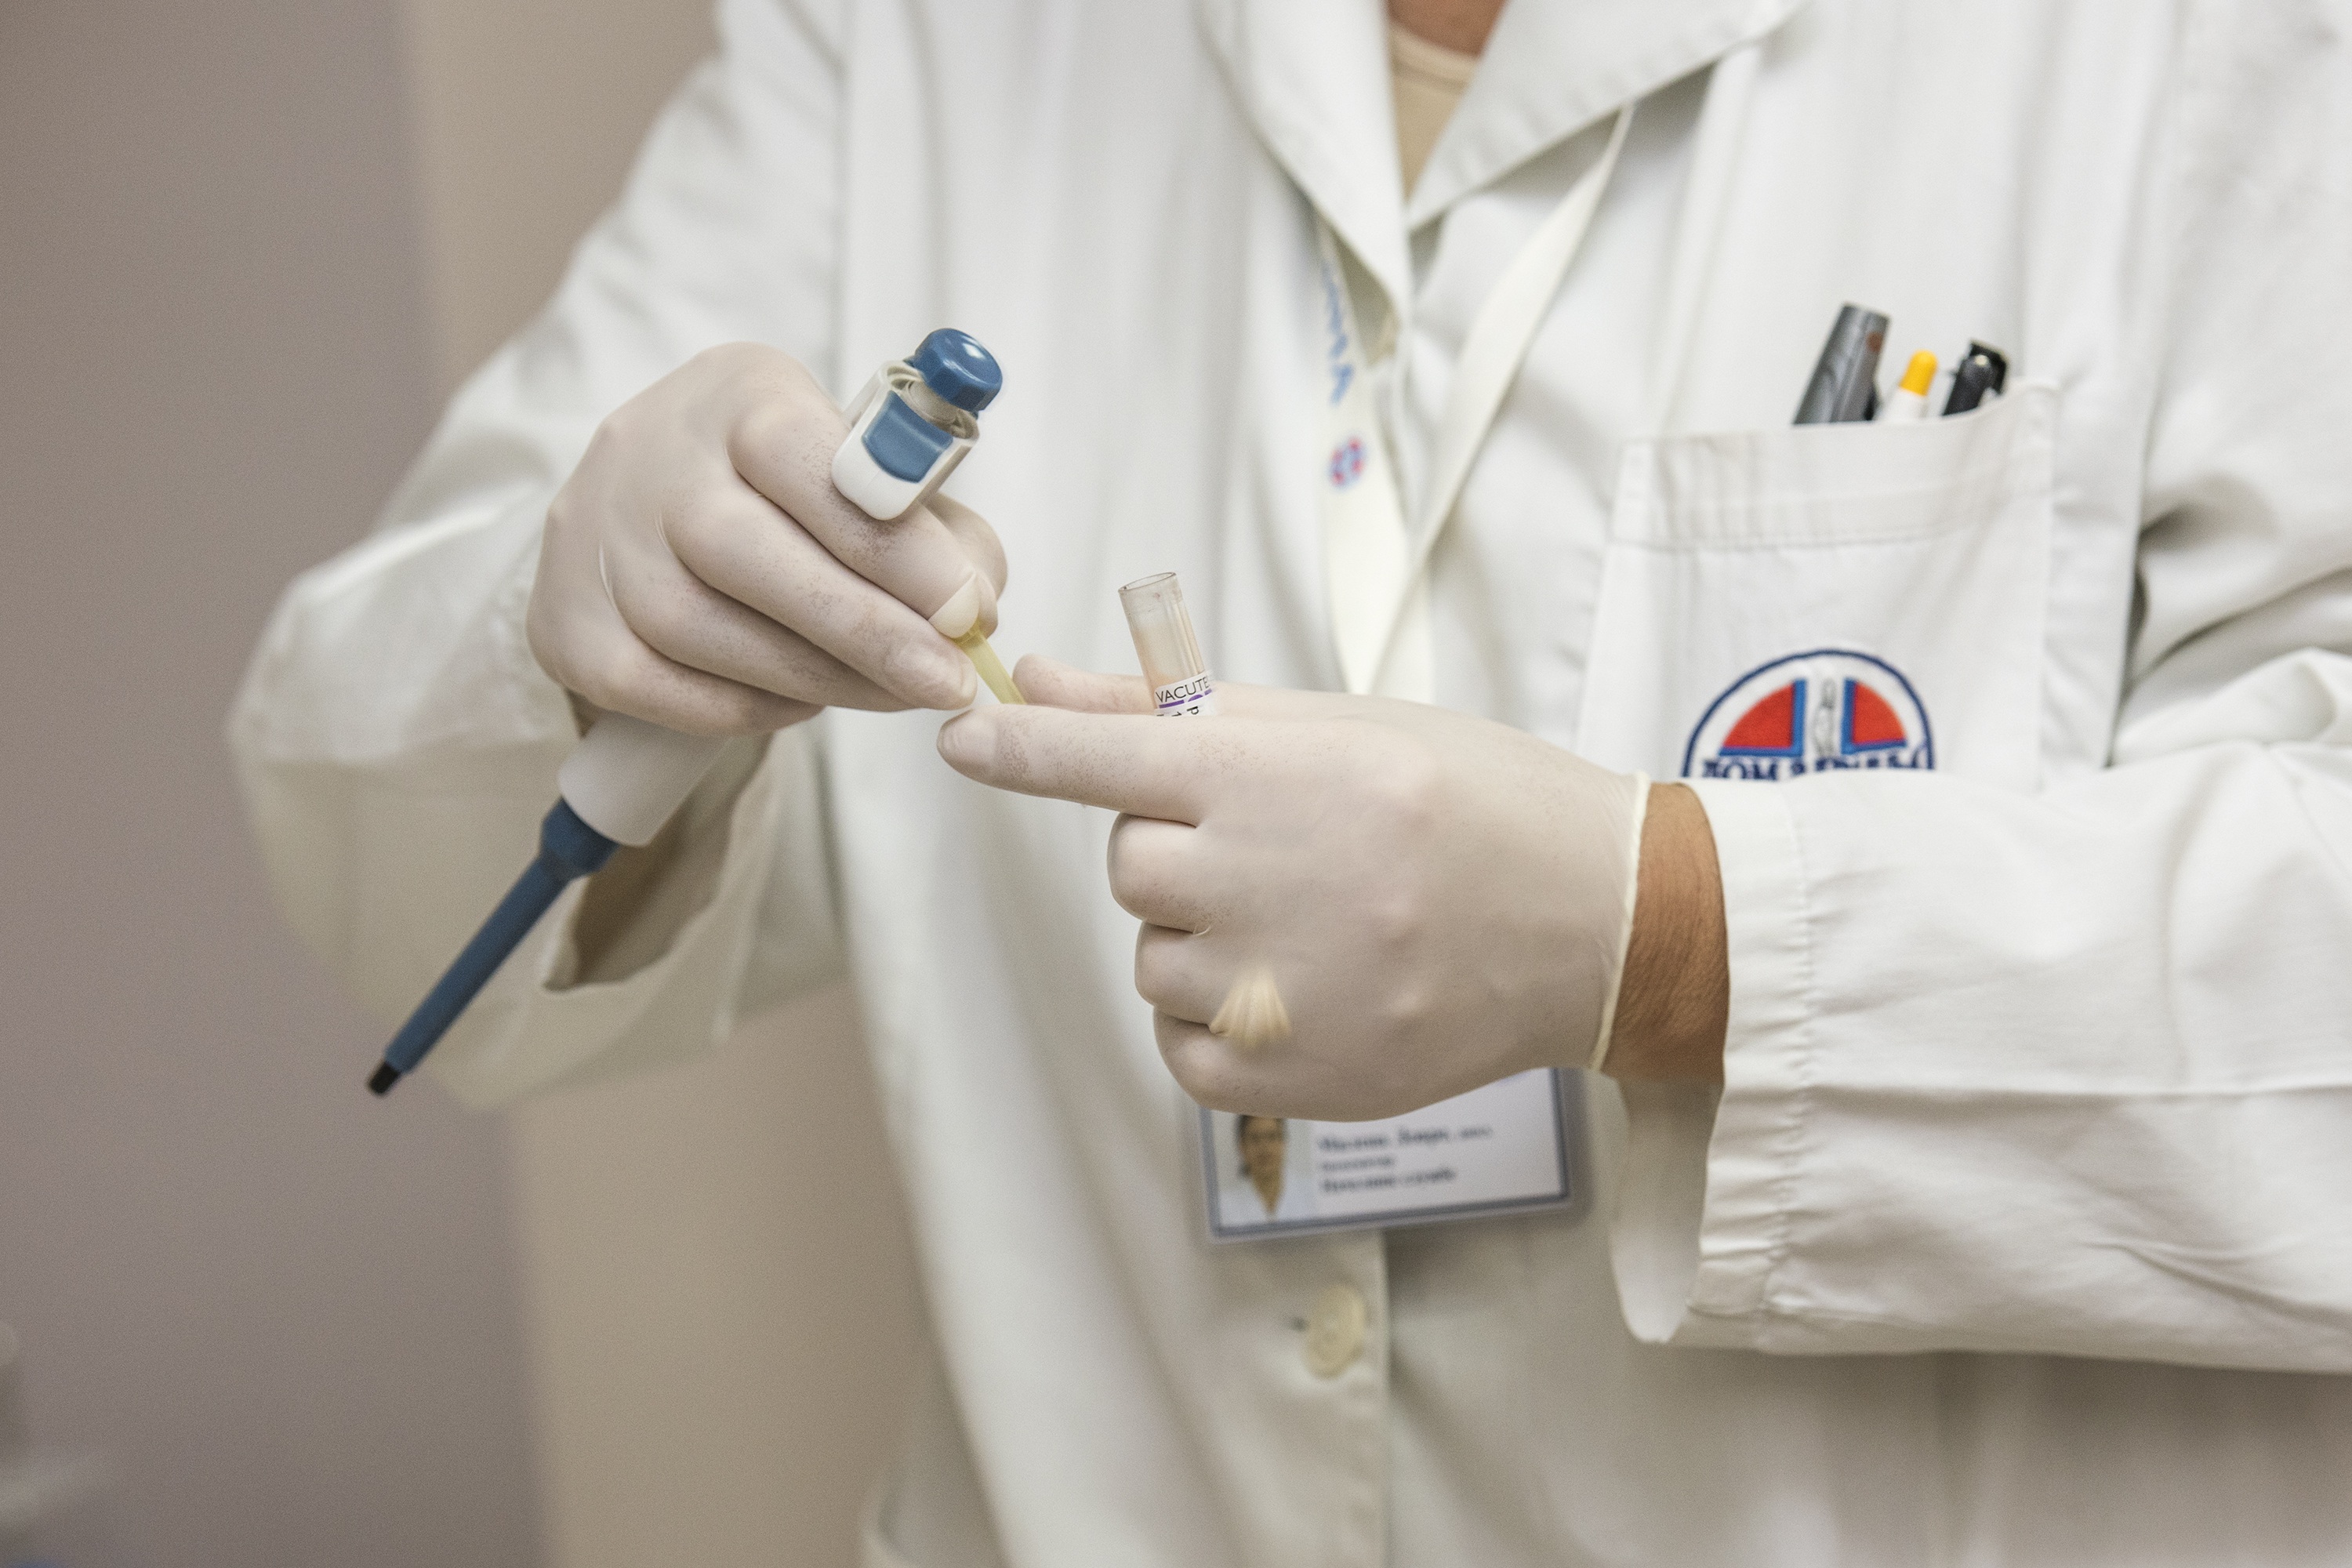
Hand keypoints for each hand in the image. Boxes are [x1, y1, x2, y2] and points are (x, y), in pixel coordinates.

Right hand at [527, 342, 1007, 735]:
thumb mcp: (871, 478)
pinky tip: (801, 703)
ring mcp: (593, 537)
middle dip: (863, 629)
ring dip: (815, 679)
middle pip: (744, 552)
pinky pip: (658, 687)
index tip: (969, 612)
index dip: (898, 546)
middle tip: (945, 683)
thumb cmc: (793, 496)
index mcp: (738, 394)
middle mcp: (648, 452)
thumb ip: (941, 533)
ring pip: (698, 628)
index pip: (810, 463)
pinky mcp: (565, 622)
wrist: (652, 506)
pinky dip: (743, 707)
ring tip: (892, 695)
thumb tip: (974, 612)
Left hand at [937, 658, 1726, 1119]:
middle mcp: (1268, 882)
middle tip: (1283, 845)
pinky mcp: (1296, 1078)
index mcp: (1276, 779)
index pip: (1101, 760)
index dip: (1019, 748)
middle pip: (1131, 865)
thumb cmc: (1474, 801)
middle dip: (1181, 849)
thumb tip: (1041, 681)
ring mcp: (1281, 990)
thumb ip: (1176, 712)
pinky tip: (1300, 987)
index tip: (962, 735)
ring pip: (1155, 958)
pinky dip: (1216, 1020)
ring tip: (1317, 920)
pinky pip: (1182, 1047)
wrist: (1600, 923)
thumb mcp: (1341, 725)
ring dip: (1203, 937)